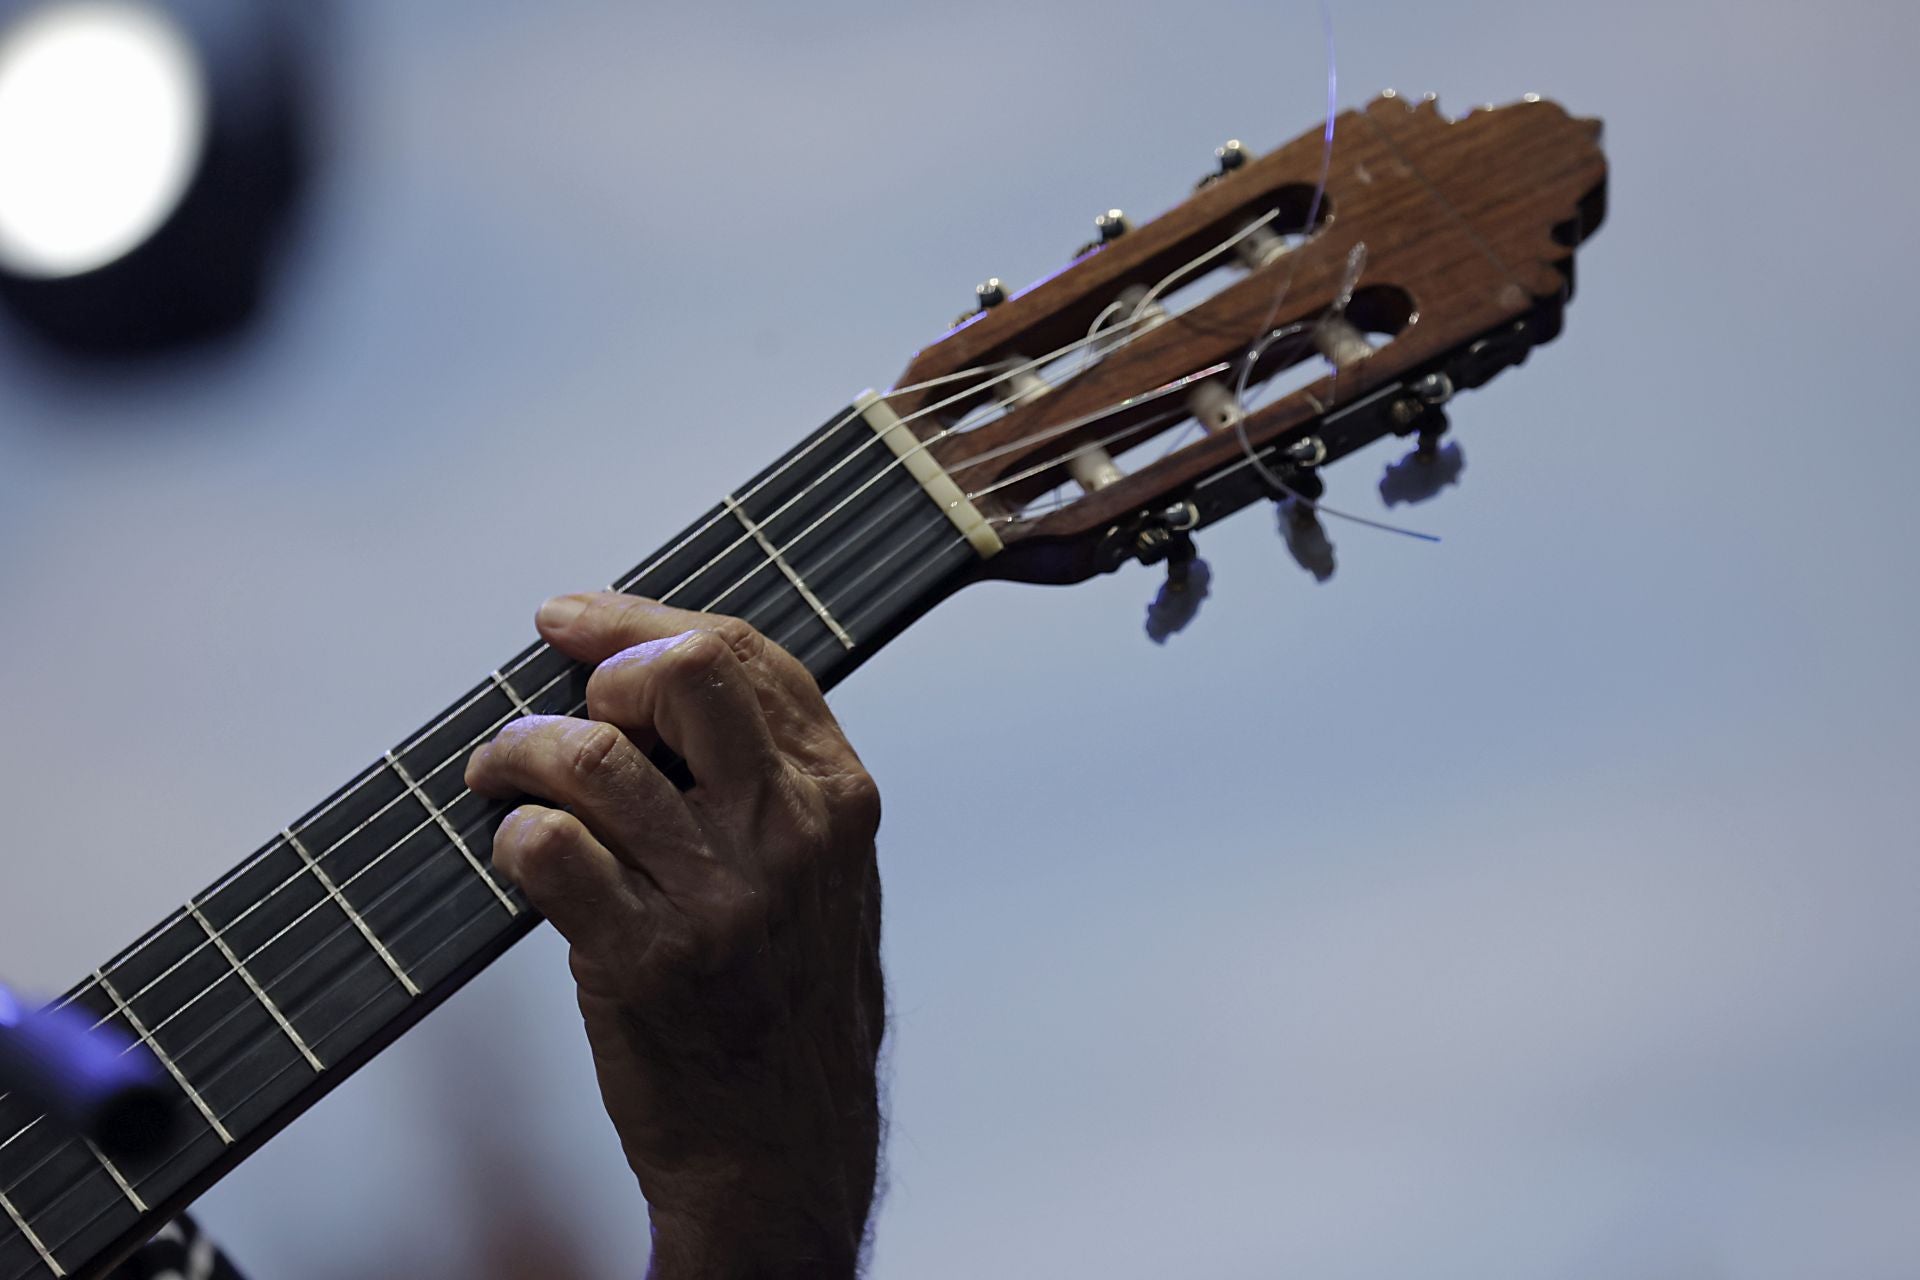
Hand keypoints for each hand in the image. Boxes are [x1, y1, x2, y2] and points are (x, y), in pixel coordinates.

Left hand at [465, 593, 884, 1278]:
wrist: (781, 1144)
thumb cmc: (788, 996)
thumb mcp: (826, 872)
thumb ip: (771, 773)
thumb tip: (654, 671)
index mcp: (837, 796)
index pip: (742, 652)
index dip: (638, 619)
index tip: (570, 620)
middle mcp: (788, 834)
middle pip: (681, 673)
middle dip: (598, 668)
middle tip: (563, 708)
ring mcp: (719, 897)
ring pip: (589, 757)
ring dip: (519, 752)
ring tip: (502, 776)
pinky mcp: (646, 959)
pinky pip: (545, 846)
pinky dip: (513, 836)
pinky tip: (520, 853)